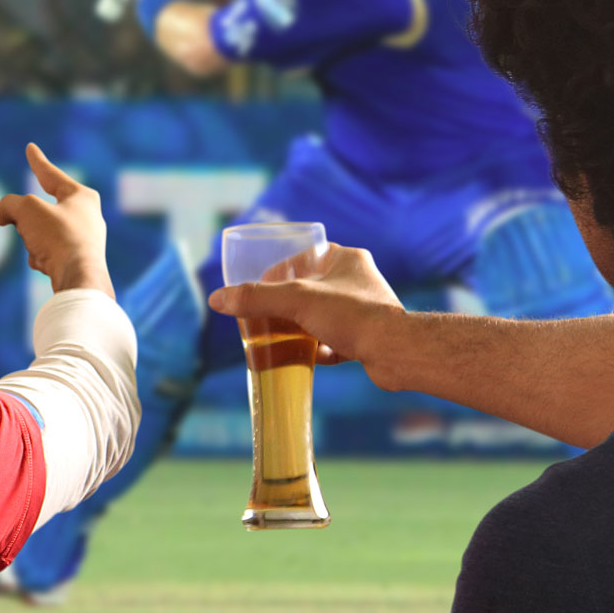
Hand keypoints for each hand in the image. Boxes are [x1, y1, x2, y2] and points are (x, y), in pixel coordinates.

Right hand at [0, 142, 109, 294]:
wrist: (78, 279)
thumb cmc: (58, 237)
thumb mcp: (27, 210)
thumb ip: (11, 204)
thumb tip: (6, 215)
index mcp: (82, 196)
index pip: (52, 175)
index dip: (37, 161)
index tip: (30, 148)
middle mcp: (87, 216)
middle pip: (41, 210)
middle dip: (27, 221)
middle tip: (24, 227)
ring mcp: (84, 239)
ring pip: (41, 233)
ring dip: (31, 241)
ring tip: (41, 250)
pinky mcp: (78, 260)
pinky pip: (47, 252)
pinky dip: (39, 256)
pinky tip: (47, 265)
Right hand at [206, 244, 412, 388]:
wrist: (396, 352)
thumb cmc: (352, 315)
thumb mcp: (297, 300)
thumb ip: (257, 298)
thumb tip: (217, 299)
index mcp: (346, 259)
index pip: (305, 256)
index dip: (280, 271)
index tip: (262, 288)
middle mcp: (357, 281)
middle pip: (311, 288)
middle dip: (287, 304)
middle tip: (265, 316)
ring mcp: (364, 310)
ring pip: (322, 316)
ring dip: (301, 326)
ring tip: (280, 337)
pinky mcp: (367, 338)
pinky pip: (335, 339)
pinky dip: (319, 348)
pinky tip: (308, 356)